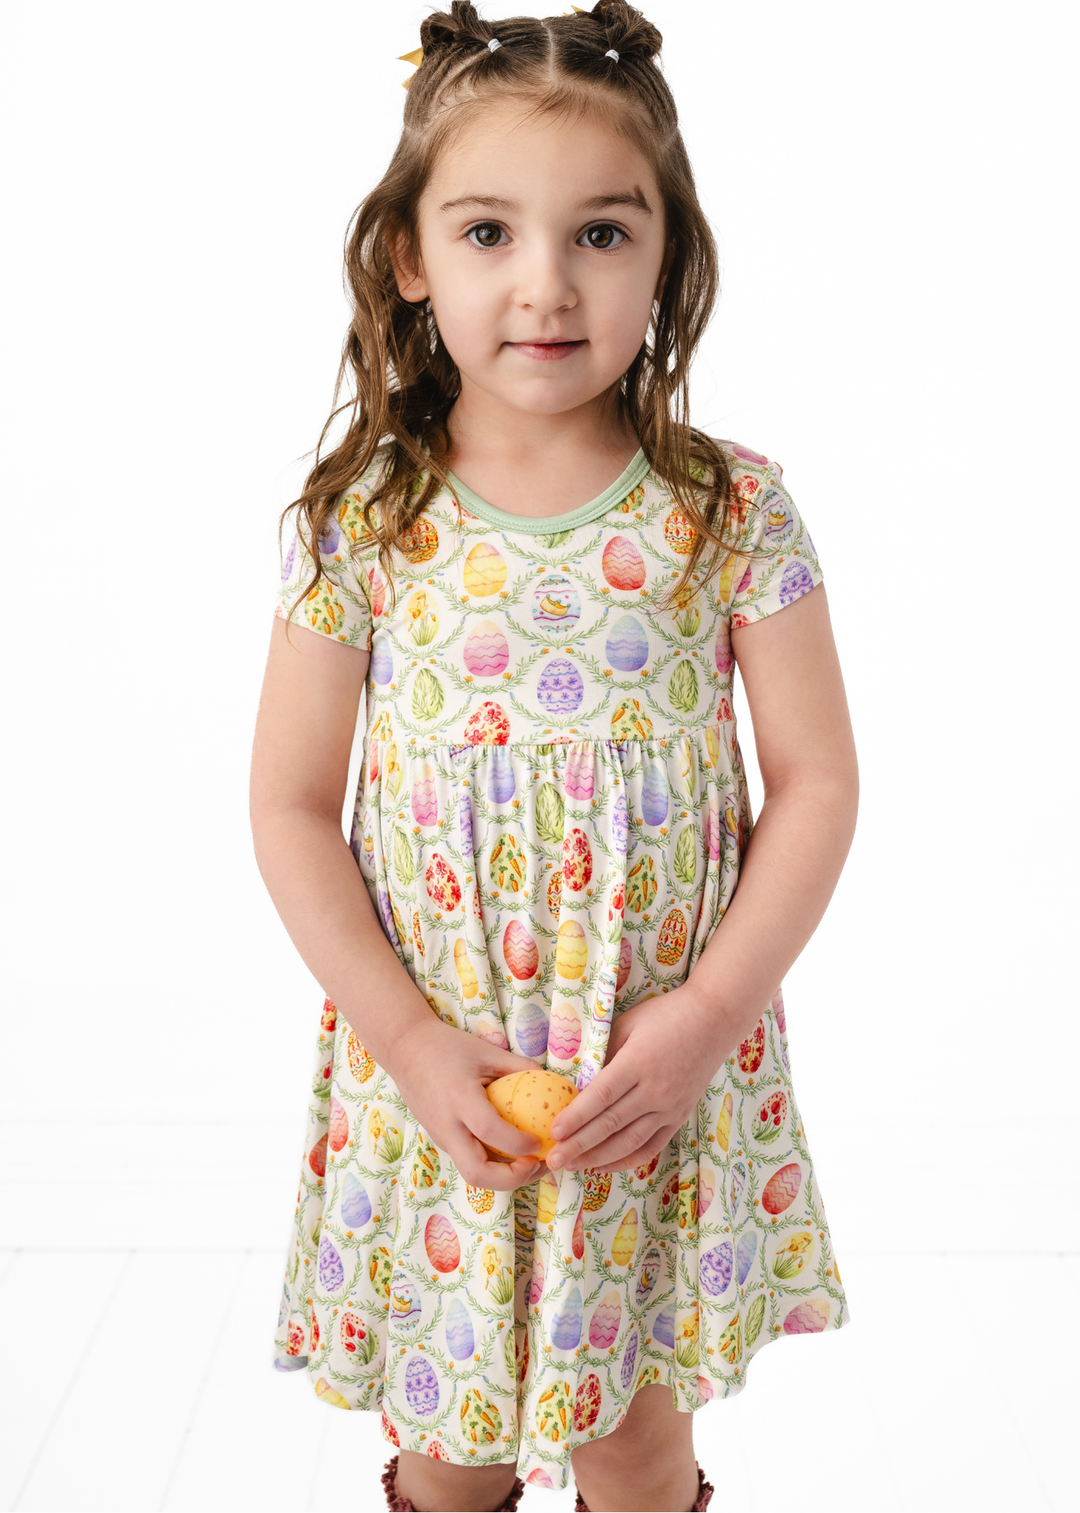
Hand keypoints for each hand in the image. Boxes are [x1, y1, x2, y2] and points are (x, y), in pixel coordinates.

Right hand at [385, 1016, 547, 1191]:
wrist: (405, 1050)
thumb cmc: (448, 1047)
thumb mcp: (488, 1051)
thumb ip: (520, 1068)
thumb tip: (554, 1084)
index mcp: (459, 1099)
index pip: (490, 1133)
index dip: (519, 1144)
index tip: (541, 1142)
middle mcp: (447, 1125)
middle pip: (477, 1173)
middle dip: (512, 1180)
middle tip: (537, 1165)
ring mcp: (440, 1137)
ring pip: (472, 1173)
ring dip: (503, 1177)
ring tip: (531, 1163)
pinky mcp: (440, 1140)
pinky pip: (468, 1160)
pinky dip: (492, 1165)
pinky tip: (512, 1153)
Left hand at [545, 987, 728, 1173]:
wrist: (714, 1020)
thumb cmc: (666, 1015)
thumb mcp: (629, 1023)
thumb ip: (604, 1050)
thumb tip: (577, 1077)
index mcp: (638, 1063)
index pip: (601, 1097)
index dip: (576, 1117)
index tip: (554, 1132)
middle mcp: (655, 1090)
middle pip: (610, 1124)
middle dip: (578, 1145)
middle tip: (553, 1161)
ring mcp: (669, 1107)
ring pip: (628, 1142)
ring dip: (597, 1158)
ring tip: (571, 1166)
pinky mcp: (679, 1117)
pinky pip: (651, 1146)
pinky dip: (626, 1159)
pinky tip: (604, 1165)